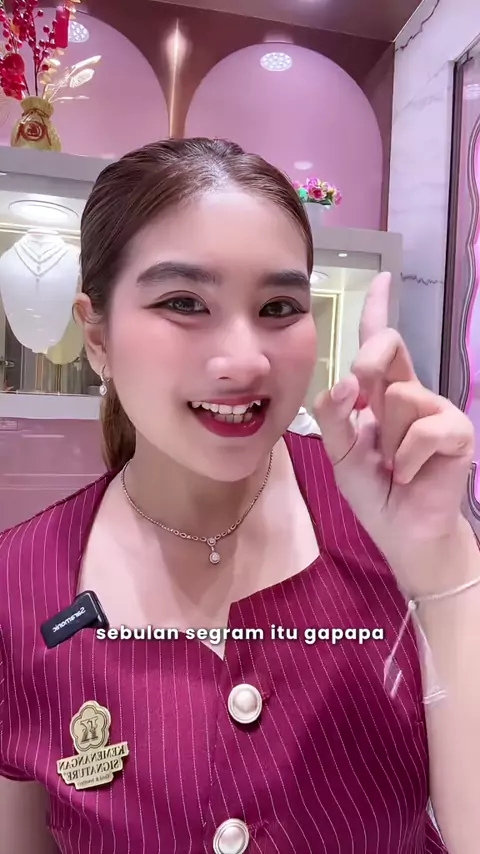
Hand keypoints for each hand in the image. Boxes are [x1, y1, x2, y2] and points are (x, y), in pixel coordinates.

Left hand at [313, 272, 474, 594]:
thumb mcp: (340, 454)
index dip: (380, 310)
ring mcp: (436, 410)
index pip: (381, 344)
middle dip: (369, 368)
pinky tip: (408, 476)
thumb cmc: (374, 490)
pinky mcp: (456, 432)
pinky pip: (422, 430)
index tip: (383, 279)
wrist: (403, 531)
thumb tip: (347, 380)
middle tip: (366, 413)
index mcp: (382, 394)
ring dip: (385, 441)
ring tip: (393, 465)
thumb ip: (334, 417)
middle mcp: (410, 393)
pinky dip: (405, 460)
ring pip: (399, 397)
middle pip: (387, 349)